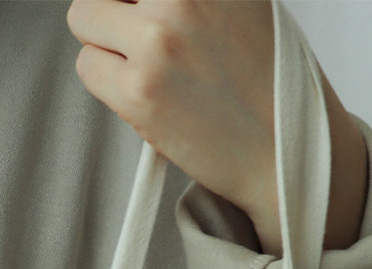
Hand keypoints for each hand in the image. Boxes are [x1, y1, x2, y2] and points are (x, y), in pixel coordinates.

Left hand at [66, 2, 366, 255]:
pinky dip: (106, 80)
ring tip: (145, 64)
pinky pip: (88, 66)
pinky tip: (143, 92)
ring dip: (104, 41)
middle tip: (137, 32)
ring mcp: (158, 41)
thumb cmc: (267, 77)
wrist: (287, 150)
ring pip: (84, 17)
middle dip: (114, 6)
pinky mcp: (140, 91)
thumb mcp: (242, 1)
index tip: (137, 9)